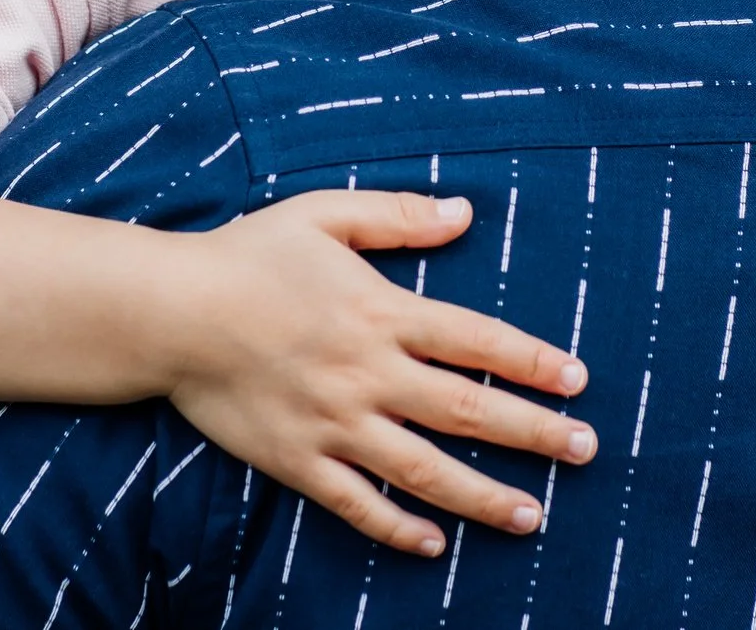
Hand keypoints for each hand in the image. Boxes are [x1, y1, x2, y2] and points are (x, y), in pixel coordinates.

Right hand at [164, 190, 593, 557]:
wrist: (170, 312)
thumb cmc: (249, 254)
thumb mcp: (326, 214)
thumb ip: (399, 215)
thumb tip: (466, 212)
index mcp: (381, 312)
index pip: (478, 340)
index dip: (533, 361)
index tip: (578, 381)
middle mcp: (368, 374)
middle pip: (467, 409)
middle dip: (534, 433)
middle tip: (586, 450)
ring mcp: (333, 423)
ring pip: (424, 469)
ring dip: (483, 495)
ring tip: (533, 514)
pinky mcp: (297, 460)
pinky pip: (357, 503)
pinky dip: (397, 527)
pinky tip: (434, 543)